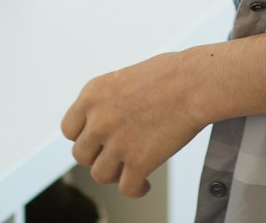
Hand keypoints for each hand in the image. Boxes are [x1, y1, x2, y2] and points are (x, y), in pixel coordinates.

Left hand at [60, 50, 206, 198]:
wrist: (196, 83)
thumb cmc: (170, 75)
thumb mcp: (124, 78)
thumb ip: (107, 102)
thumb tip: (103, 124)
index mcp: (92, 95)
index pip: (69, 129)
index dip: (84, 137)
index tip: (97, 141)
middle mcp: (99, 120)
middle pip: (81, 155)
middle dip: (98, 157)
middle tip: (116, 155)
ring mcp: (118, 143)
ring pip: (100, 175)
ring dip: (115, 174)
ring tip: (129, 170)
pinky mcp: (139, 162)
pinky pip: (127, 189)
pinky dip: (136, 189)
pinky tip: (144, 184)